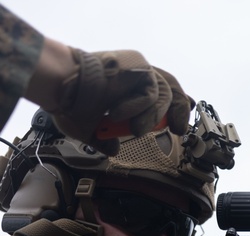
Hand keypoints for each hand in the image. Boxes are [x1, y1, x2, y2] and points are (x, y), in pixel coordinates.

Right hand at [49, 47, 191, 154]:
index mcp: (127, 86)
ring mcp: (138, 68)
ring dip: (151, 116)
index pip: (162, 92)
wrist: (59, 86)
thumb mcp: (89, 128)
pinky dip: (140, 107)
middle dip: (178, 112)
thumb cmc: (69, 102)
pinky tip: (119, 113)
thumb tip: (112, 150)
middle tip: (176, 129)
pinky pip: (152, 92)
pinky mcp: (139, 65)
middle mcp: (136, 75)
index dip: (176, 106)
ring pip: (164, 94)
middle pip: (173, 89)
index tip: (182, 122)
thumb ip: (104, 139)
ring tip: (134, 128)